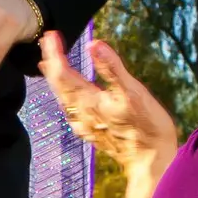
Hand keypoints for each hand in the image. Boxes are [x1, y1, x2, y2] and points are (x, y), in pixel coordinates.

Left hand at [39, 32, 179, 179]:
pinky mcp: (90, 132)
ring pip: (61, 97)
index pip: (62, 72)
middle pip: (57, 85)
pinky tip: (66, 95)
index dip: (54, 53)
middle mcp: (80, 113)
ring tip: (49, 63)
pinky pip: (69, 109)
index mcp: (88, 100)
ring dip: (55, 78)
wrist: (151, 161)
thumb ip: (111, 68)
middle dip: (50, 62)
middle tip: (46, 43)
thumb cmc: (146, 126)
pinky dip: (64, 95)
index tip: (50, 35)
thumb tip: (94, 44)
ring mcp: (83, 124)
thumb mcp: (133, 92)